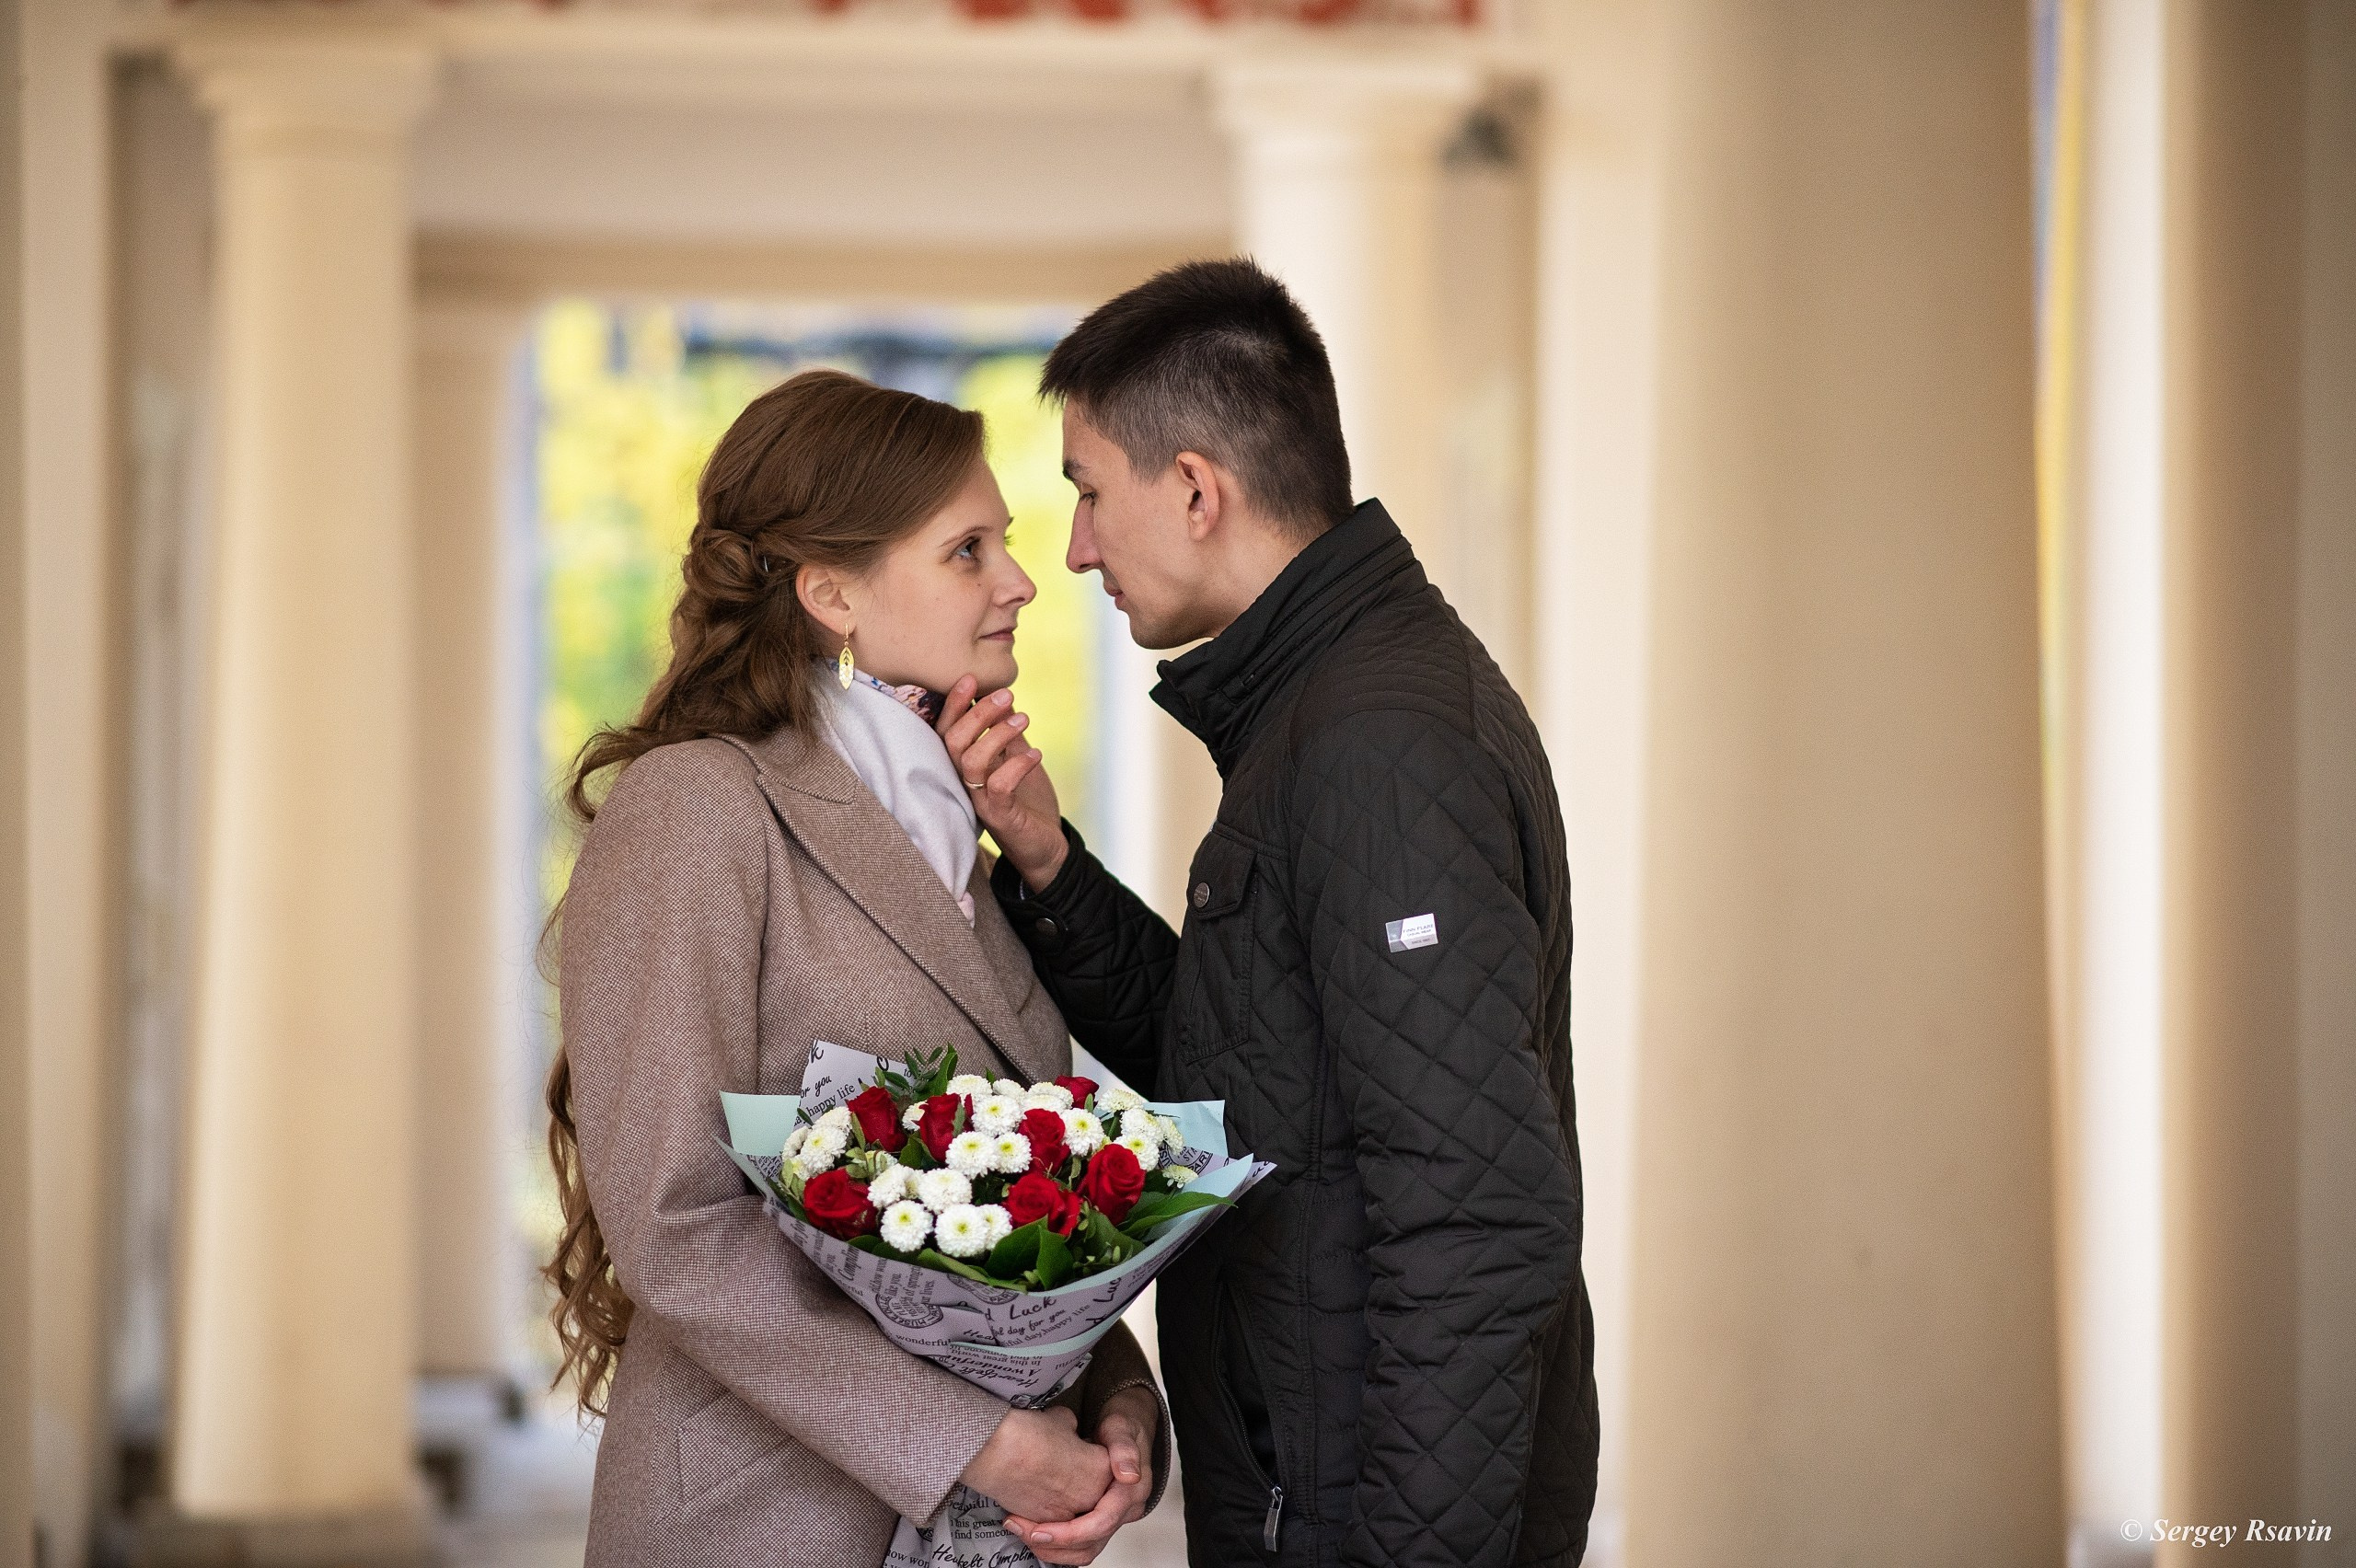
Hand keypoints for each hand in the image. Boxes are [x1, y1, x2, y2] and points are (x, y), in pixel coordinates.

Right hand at [936, 676, 1067, 890]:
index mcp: (964, 763)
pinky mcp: (999, 817)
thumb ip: (1004, 731)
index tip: (972, 678)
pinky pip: (998, 787)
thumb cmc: (1026, 799)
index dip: (954, 703)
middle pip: (953, 741)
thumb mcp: (1015, 756)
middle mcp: (964, 781)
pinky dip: (1017, 766)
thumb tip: (1000, 695)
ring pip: (971, 761)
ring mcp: (979, 799)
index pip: (946, 730)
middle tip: (1008, 695)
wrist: (1045, 844)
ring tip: (1025, 720)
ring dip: (998, 734)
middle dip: (978, 712)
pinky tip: (1036, 755)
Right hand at [959, 1406, 1110, 1526]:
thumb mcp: (1063, 1419)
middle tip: (1060, 1465)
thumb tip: (1067, 1431)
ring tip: (1045, 1478)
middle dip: (1078, 1479)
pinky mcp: (1044, 1526)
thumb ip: (1072, 1430)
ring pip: (1072, 1513)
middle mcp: (1090, 1497)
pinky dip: (1043, 1512)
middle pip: (1091, 1491)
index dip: (1087, 1453)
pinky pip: (1051, 1524)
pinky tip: (1031, 1490)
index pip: (1103, 1464)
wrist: (998, 1452)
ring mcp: (1067, 1515)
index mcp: (1102, 1469)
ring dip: (1062, 1500)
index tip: (1076, 1445)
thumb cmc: (1030, 1435)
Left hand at [1005, 1389, 1157, 1564]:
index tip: (1039, 1530)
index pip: (1102, 1523)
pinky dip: (1056, 1547)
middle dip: (1053, 1544)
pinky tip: (1034, 1534)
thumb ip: (1123, 1448)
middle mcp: (1124, 1512)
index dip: (1069, 1532)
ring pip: (1084, 1552)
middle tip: (1021, 1530)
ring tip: (1023, 1533)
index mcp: (1131, 1493)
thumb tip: (1129, 1475)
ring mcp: (1112, 1520)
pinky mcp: (1099, 1523)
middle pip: (1090, 1544)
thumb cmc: (1120, 1428)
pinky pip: (1079, 1547)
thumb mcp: (1120, 1428)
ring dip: (1052, 1550)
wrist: (1123, 1431)